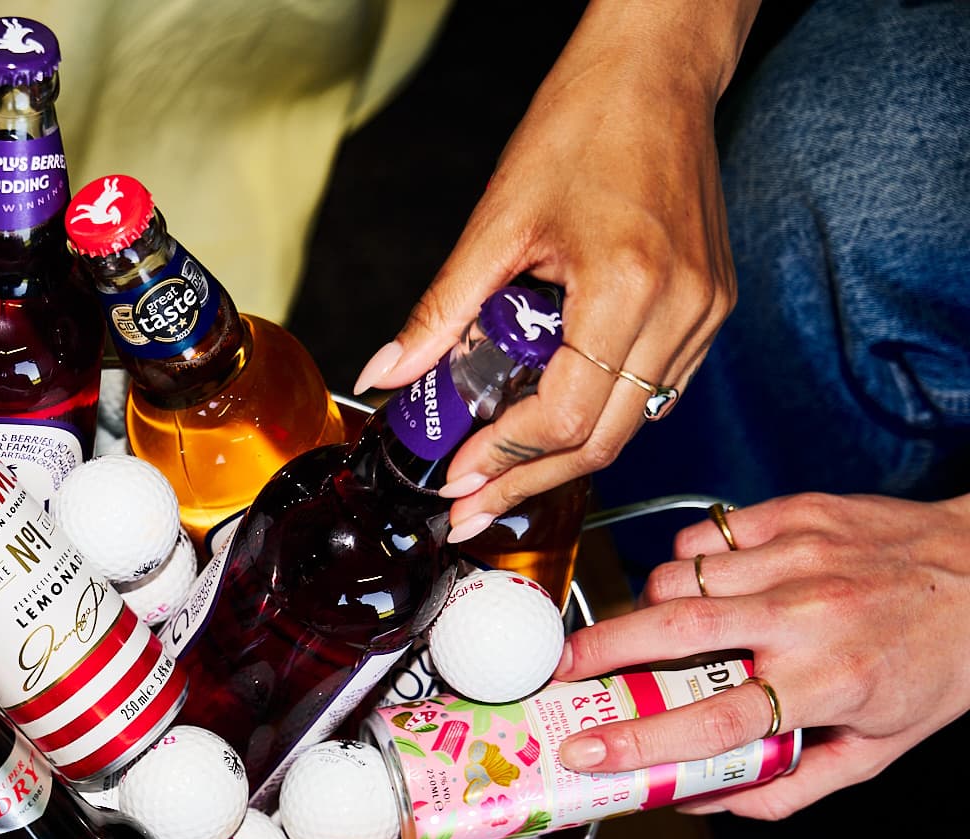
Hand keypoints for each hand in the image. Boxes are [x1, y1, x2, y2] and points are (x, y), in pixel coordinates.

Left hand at [353, 1, 753, 541]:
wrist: (658, 72)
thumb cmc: (583, 125)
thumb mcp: (496, 222)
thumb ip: (440, 312)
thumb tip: (384, 376)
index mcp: (629, 286)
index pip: (565, 414)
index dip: (505, 455)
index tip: (456, 476)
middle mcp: (682, 308)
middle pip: (604, 439)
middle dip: (529, 480)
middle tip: (470, 507)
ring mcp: (706, 311)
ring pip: (634, 423)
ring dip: (563, 457)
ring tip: (498, 477)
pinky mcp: (712, 306)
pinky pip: (654, 390)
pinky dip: (600, 416)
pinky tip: (549, 426)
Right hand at [555, 492, 969, 817]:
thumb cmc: (940, 662)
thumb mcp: (880, 748)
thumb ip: (790, 784)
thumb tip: (704, 802)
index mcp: (832, 681)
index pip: (712, 720)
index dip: (635, 742)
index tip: (583, 752)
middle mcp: (809, 613)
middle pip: (671, 630)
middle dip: (596, 653)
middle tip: (560, 674)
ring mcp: (798, 554)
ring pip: (676, 576)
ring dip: (646, 608)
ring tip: (651, 630)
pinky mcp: (793, 513)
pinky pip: (703, 536)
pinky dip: (686, 562)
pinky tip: (703, 583)